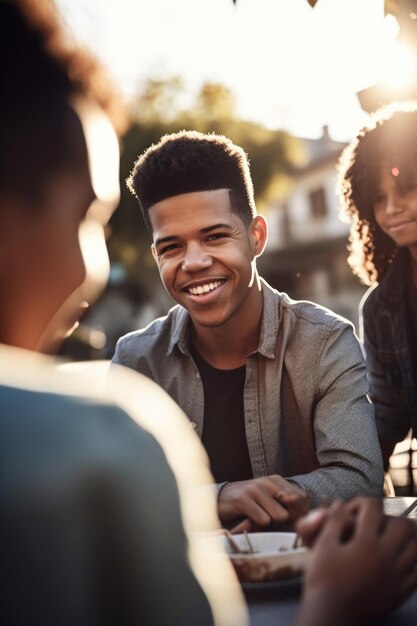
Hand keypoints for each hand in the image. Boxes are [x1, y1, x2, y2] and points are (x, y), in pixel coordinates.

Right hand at [218, 475, 309, 532]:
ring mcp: (254, 489)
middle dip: (284, 521)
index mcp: (276, 480)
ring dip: (271, 524)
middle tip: (271, 521)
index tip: (285, 518)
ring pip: (278, 515)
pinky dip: (258, 525)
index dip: (296, 513)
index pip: (301, 498)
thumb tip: (305, 509)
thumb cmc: (249, 502)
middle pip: (291, 509)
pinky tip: (249, 520)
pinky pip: (262, 519)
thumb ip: (287, 503)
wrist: (221, 498)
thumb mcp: (269, 500)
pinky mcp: (243, 499)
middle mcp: (266, 481)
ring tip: (259, 519)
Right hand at [295, 498, 416, 625]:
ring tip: (390, 540)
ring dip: (405, 538)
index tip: (352, 513)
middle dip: (389, 518)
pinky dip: (412, 561)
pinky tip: (400, 560)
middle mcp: (386, 556)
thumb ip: (334, 522)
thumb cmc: (323, 579)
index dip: (361, 503)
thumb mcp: (323, 546)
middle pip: (403, 524)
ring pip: (415, 547)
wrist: (331, 615)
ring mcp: (397, 575)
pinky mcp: (401, 592)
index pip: (374, 507)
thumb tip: (341, 503)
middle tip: (375, 525)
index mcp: (366, 542)